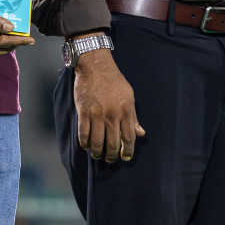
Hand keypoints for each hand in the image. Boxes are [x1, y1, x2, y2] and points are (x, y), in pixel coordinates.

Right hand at [72, 46, 143, 162]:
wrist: (96, 66)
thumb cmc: (114, 81)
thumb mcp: (129, 96)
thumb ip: (133, 117)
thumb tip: (140, 134)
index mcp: (126, 111)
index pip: (129, 138)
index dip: (127, 151)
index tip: (125, 157)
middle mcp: (113, 115)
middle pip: (112, 143)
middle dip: (112, 156)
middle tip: (110, 159)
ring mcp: (97, 115)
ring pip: (97, 143)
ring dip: (97, 153)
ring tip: (98, 155)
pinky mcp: (84, 113)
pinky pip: (84, 135)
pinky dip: (85, 144)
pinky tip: (87, 145)